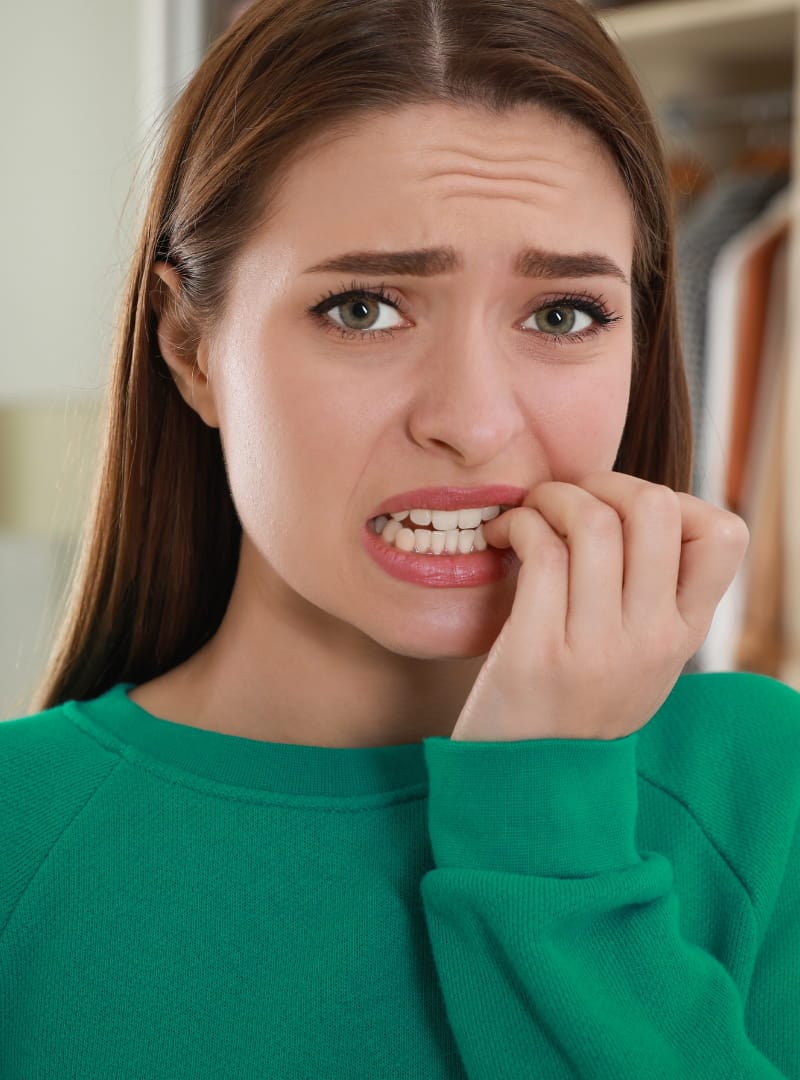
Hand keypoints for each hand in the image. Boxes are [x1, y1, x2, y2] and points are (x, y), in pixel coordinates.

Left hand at [450, 471, 749, 741]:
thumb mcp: (638, 662)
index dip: (676, 500)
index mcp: (683, 636)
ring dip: (551, 497)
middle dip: (602, 482)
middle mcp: (652, 640)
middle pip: (655, 506)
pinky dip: (519, 524)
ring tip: (529, 514)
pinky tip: (502, 538)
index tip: (623, 514)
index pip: (725, 535)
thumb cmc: (572, 708)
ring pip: (594, 521)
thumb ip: (651, 599)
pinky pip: (542, 551)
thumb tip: (630, 507)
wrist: (527, 790)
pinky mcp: (539, 652)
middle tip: (566, 501)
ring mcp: (599, 648)